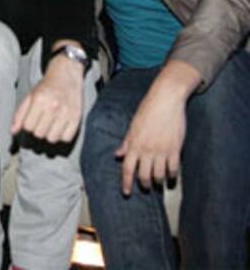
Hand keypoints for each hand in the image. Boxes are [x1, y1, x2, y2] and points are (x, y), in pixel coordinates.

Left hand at [12, 50, 83, 142]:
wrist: (66, 74)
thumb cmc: (47, 86)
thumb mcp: (30, 96)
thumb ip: (20, 114)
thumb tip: (13, 131)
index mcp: (39, 100)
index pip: (28, 126)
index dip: (28, 126)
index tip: (31, 122)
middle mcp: (53, 107)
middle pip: (39, 134)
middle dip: (38, 130)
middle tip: (41, 123)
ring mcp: (66, 113)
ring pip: (52, 138)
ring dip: (49, 135)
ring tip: (50, 126)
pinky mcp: (77, 117)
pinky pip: (66, 138)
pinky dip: (62, 136)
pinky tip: (60, 127)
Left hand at [116, 60, 198, 194]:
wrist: (166, 100)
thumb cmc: (148, 110)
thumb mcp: (133, 126)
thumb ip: (127, 142)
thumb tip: (118, 155)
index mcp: (134, 144)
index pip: (127, 168)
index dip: (126, 183)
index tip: (126, 193)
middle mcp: (146, 149)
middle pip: (144, 175)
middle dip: (144, 185)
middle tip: (146, 188)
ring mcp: (161, 150)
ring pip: (159, 175)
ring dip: (158, 182)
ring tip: (159, 184)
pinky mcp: (175, 149)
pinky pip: (174, 169)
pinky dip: (173, 176)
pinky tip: (172, 178)